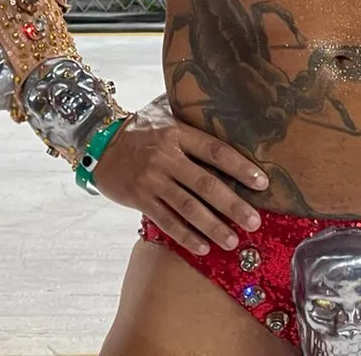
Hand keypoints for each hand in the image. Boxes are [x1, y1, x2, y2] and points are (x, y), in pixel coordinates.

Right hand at [92, 96, 268, 255]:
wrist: (98, 143)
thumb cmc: (141, 128)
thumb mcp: (165, 112)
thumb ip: (192, 115)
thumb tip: (232, 113)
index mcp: (177, 132)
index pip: (215, 150)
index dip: (240, 167)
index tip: (262, 183)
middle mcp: (166, 156)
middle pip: (205, 183)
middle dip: (232, 205)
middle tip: (254, 222)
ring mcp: (151, 179)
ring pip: (187, 207)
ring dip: (212, 226)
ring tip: (233, 241)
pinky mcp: (139, 198)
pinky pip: (166, 220)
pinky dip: (185, 236)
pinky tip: (203, 247)